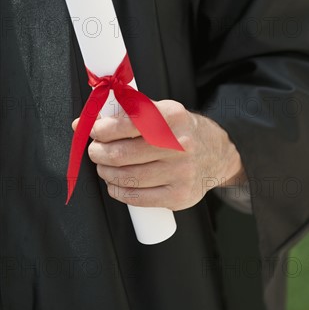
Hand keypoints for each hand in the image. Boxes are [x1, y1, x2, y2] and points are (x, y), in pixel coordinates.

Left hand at [72, 100, 244, 210]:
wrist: (218, 154)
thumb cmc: (182, 131)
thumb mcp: (164, 111)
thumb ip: (130, 113)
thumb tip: (89, 121)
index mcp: (173, 117)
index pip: (127, 123)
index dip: (102, 128)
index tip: (92, 129)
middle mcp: (179, 144)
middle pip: (122, 154)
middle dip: (99, 152)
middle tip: (95, 150)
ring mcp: (181, 173)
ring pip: (126, 177)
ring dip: (105, 172)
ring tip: (104, 166)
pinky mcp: (179, 196)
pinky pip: (136, 198)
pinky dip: (118, 190)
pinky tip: (115, 183)